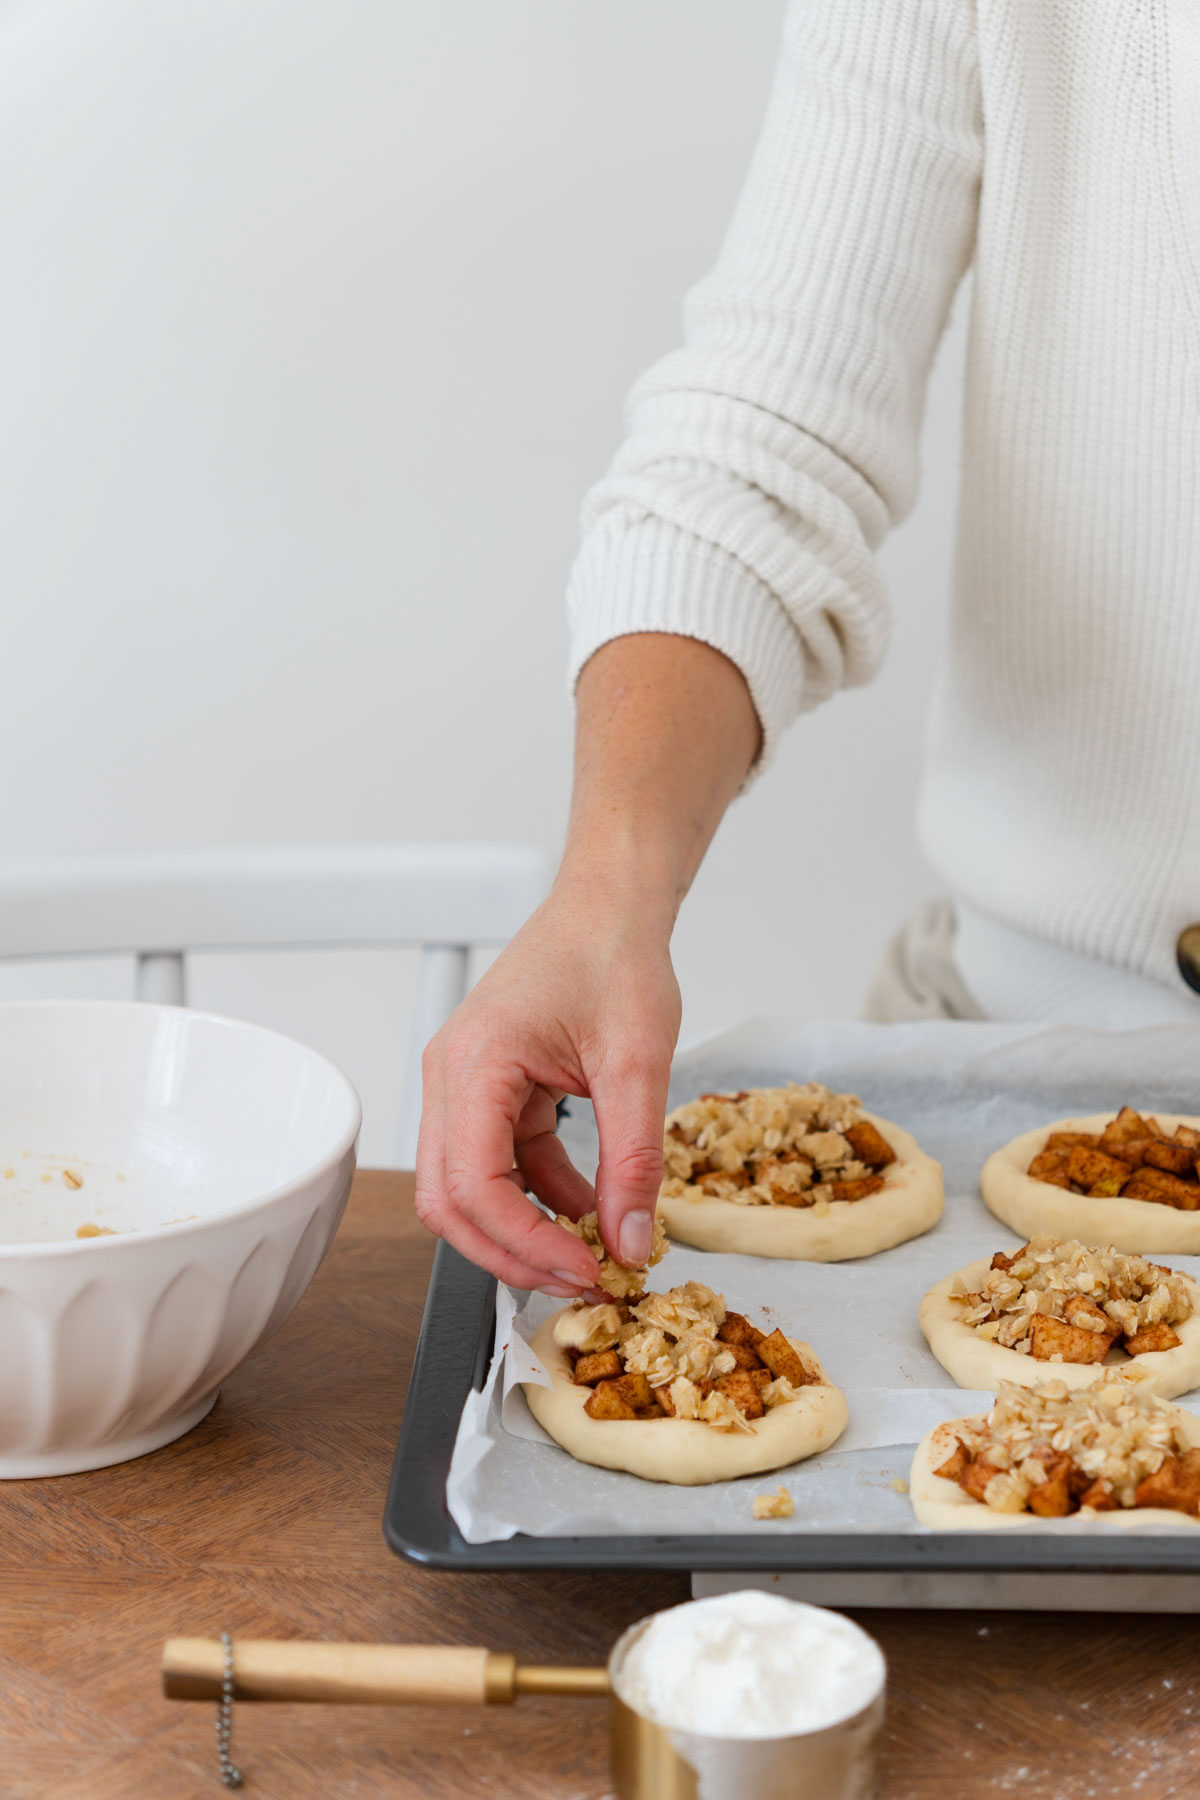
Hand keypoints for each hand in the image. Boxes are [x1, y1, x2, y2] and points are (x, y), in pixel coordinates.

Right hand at [414, 882, 679, 1292]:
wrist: (609, 905)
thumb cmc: (614, 956)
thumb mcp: (639, 1064)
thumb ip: (633, 1159)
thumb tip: (630, 1242)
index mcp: (475, 1063)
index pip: (473, 1184)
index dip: (526, 1242)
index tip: (586, 1268)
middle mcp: (451, 1076)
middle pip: (451, 1200)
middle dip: (512, 1252)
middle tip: (579, 1280)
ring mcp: (464, 1083)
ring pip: (468, 1187)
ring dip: (523, 1228)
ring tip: (591, 1251)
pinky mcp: (488, 1088)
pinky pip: (499, 1161)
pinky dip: (539, 1193)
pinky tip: (588, 1205)